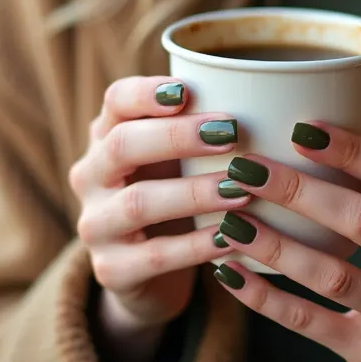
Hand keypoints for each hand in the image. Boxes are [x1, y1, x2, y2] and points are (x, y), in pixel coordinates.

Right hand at [69, 76, 247, 361]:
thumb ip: (202, 129)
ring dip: (194, 193)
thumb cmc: (174, 194)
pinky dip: (196, 246)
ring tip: (240, 189)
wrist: (148, 271)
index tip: (187, 90)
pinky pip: (155, 255)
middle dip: (177, 137)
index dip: (147, 93)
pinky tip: (230, 237)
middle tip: (230, 133)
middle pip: (122, 145)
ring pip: (138, 202)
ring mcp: (95, 224)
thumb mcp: (179, 158)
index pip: (116, 100)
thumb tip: (269, 96)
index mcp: (107, 135)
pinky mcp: (111, 270)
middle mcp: (91, 176)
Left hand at [211, 123, 360, 361]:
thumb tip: (359, 108)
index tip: (300, 127)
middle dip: (297, 190)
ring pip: (331, 275)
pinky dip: (265, 298)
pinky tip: (230, 273)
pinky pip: (310, 322)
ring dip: (273, 244)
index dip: (352, 149)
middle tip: (244, 169)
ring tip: (227, 220)